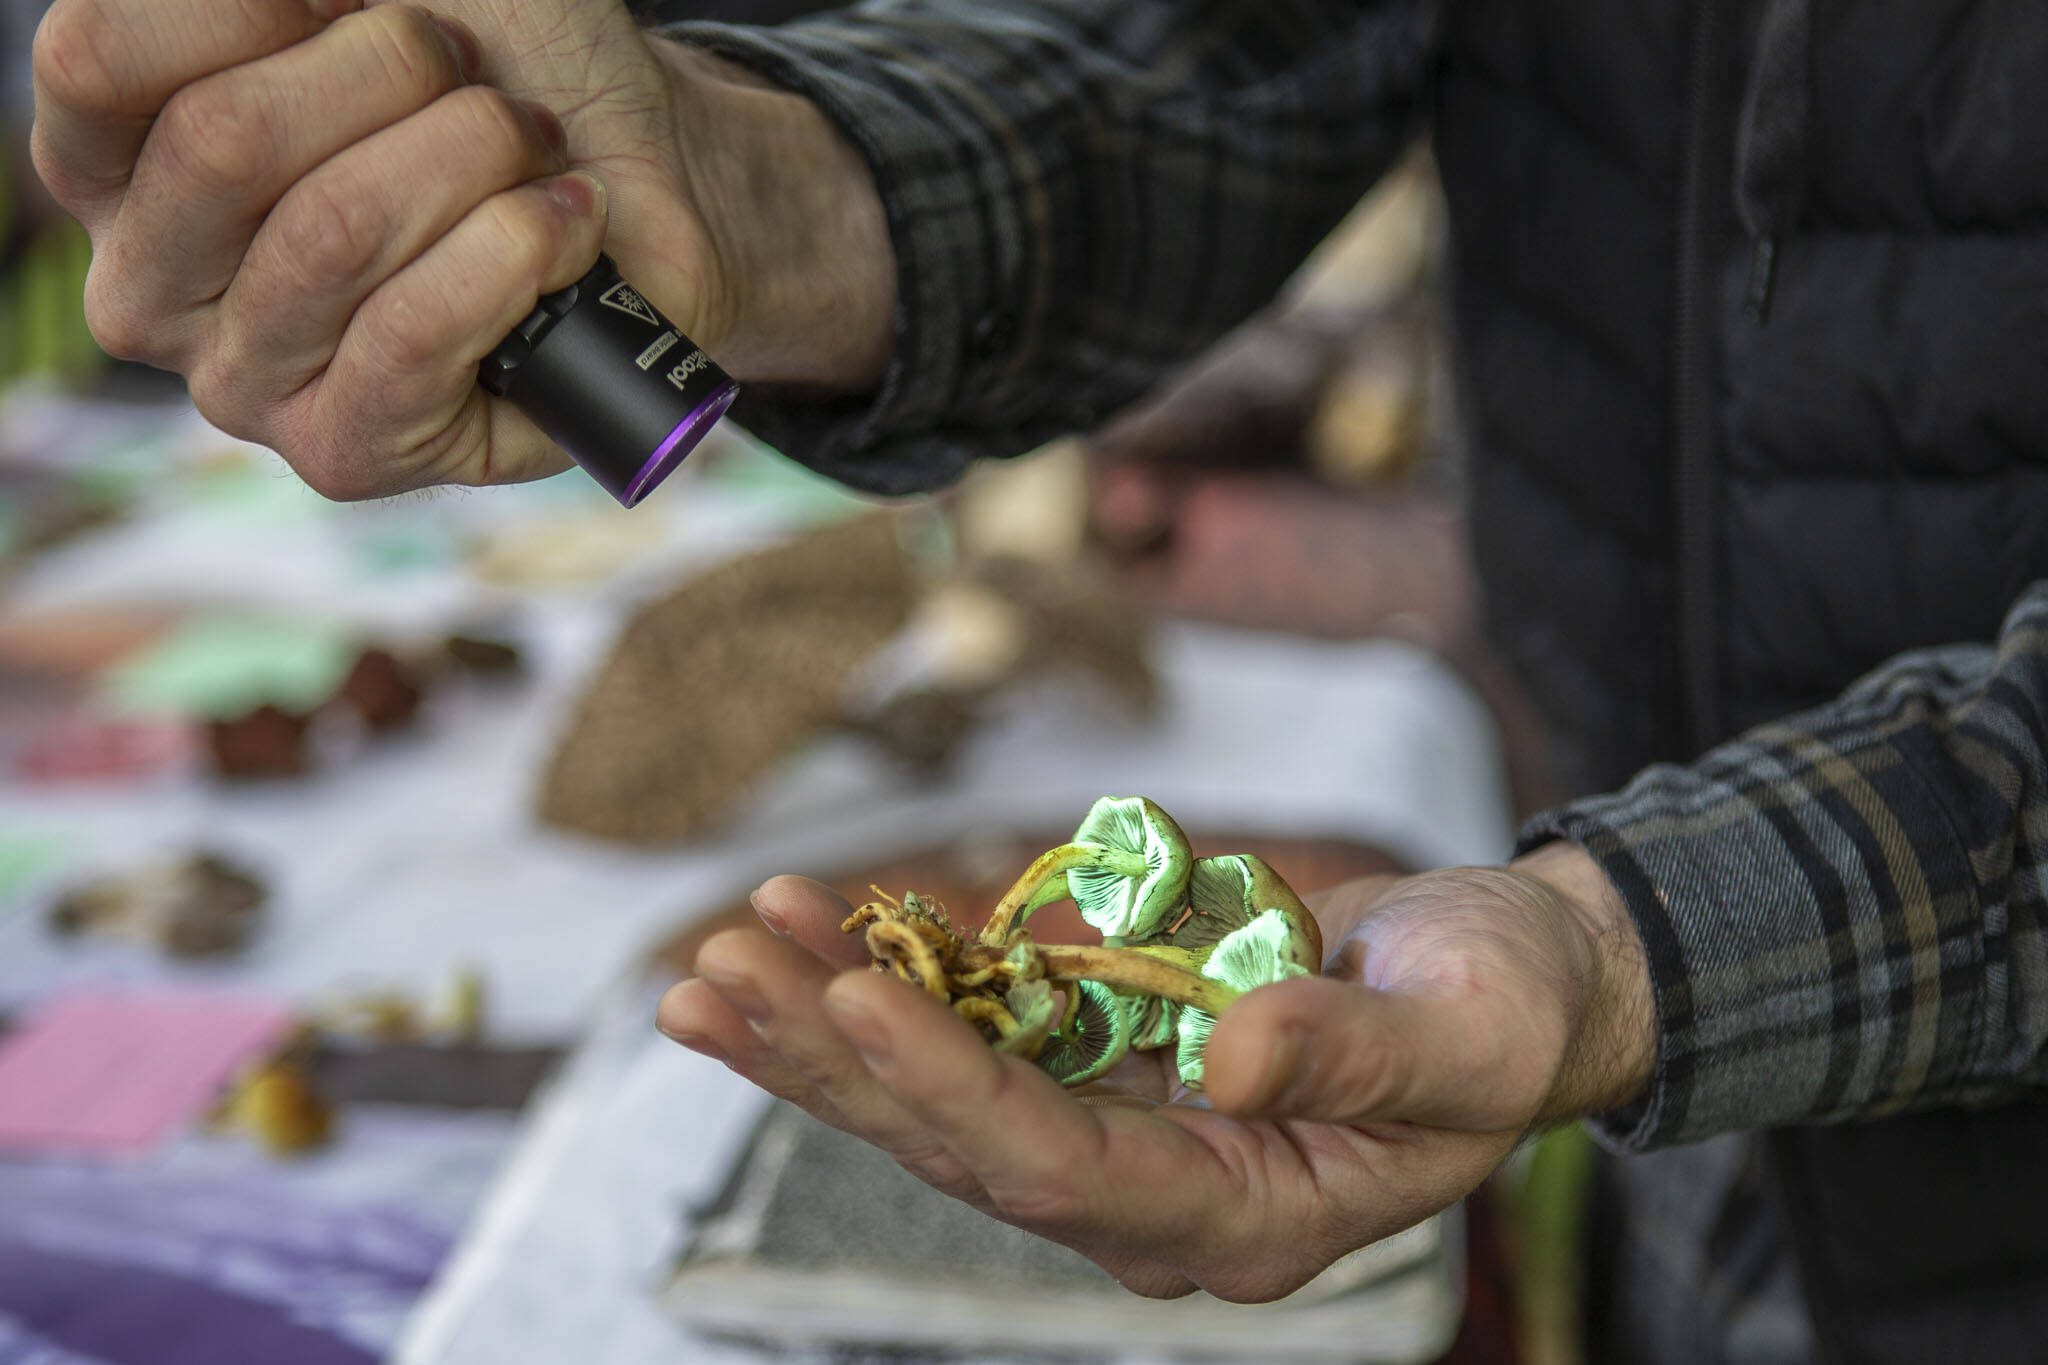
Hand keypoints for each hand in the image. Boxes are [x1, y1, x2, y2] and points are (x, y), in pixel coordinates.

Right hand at [31, 0, 892, 497]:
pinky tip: (564, 222)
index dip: (246, 9)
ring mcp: (243, 383)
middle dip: (388, 72)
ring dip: (471, 155)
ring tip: (533, 144)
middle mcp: (152, 285)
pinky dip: (514, 250)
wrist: (635, 193)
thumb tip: (303, 2)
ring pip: (331, 232)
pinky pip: (410, 333)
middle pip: (221, 143)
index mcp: (119, 163)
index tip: (353, 0)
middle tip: (473, 77)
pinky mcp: (344, 450)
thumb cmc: (500, 83)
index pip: (95, 64)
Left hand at [657, 845, 1653, 1300]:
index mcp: (1243, 1216)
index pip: (1063, 1170)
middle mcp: (1153, 1197)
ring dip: (824, 1023)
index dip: (952, 1088)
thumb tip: (1227, 1051)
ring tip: (718, 956)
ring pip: (940, 1092)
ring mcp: (1115, 1132)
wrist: (1499, 982)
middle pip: (960, 1140)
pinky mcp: (1098, 1062)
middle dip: (835, 1057)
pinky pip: (974, 1027)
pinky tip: (813, 921)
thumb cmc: (1505, 1011)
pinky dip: (893, 973)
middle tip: (718, 974)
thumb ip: (1357, 1054)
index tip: (856, 996)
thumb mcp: (1468, 1031)